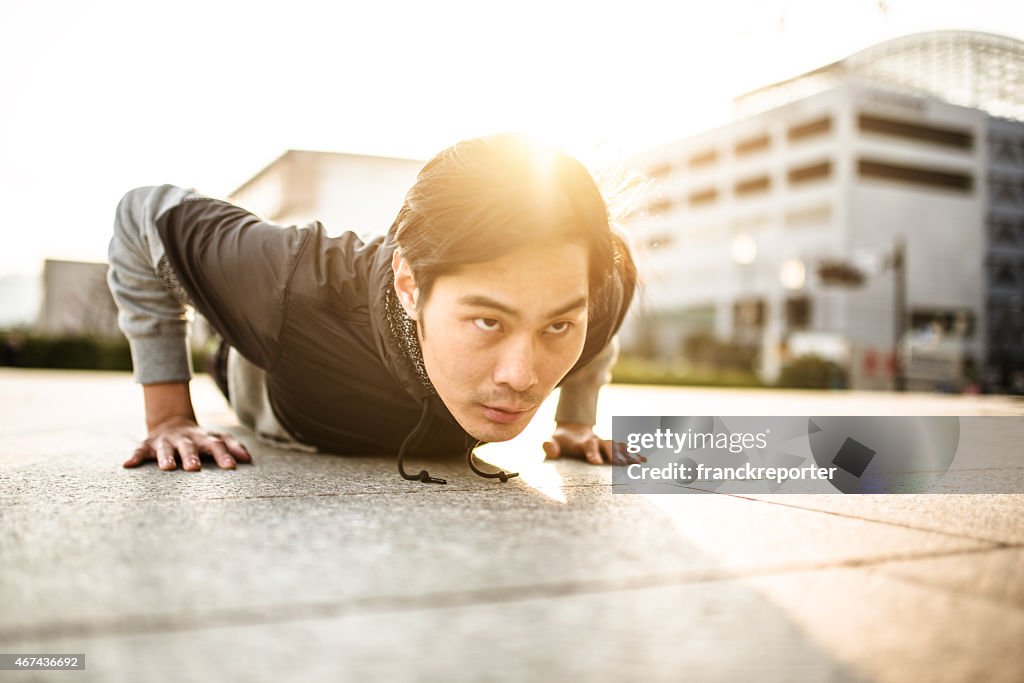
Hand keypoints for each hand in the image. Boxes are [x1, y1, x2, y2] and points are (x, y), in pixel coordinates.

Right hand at [123, 416, 252, 470]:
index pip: (216, 445)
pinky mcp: (147, 445)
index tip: (231, 468)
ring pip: (165, 448)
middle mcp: (184, 439)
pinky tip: (128, 465)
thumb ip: (233, 447)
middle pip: (189, 446)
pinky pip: (139, 451)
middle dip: (191, 456)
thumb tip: (248, 459)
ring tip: (167, 468)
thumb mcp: (216, 439)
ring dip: (165, 457)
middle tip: (194, 468)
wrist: (171, 423)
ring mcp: (165, 441)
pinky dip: (134, 457)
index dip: (223, 455)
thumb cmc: (200, 439)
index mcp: (203, 438)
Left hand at [542, 422, 646, 465]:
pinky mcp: (609, 447)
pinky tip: (644, 460)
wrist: (571, 430)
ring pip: (618, 447)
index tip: (596, 462)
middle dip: (615, 454)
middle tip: (622, 464)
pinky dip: (633, 453)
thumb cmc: (559, 441)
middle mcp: (596, 440)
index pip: (588, 446)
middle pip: (607, 445)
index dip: (592, 453)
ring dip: (628, 454)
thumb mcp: (551, 441)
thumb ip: (550, 445)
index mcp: (581, 442)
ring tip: (640, 462)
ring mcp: (604, 443)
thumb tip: (550, 450)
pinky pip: (623, 449)